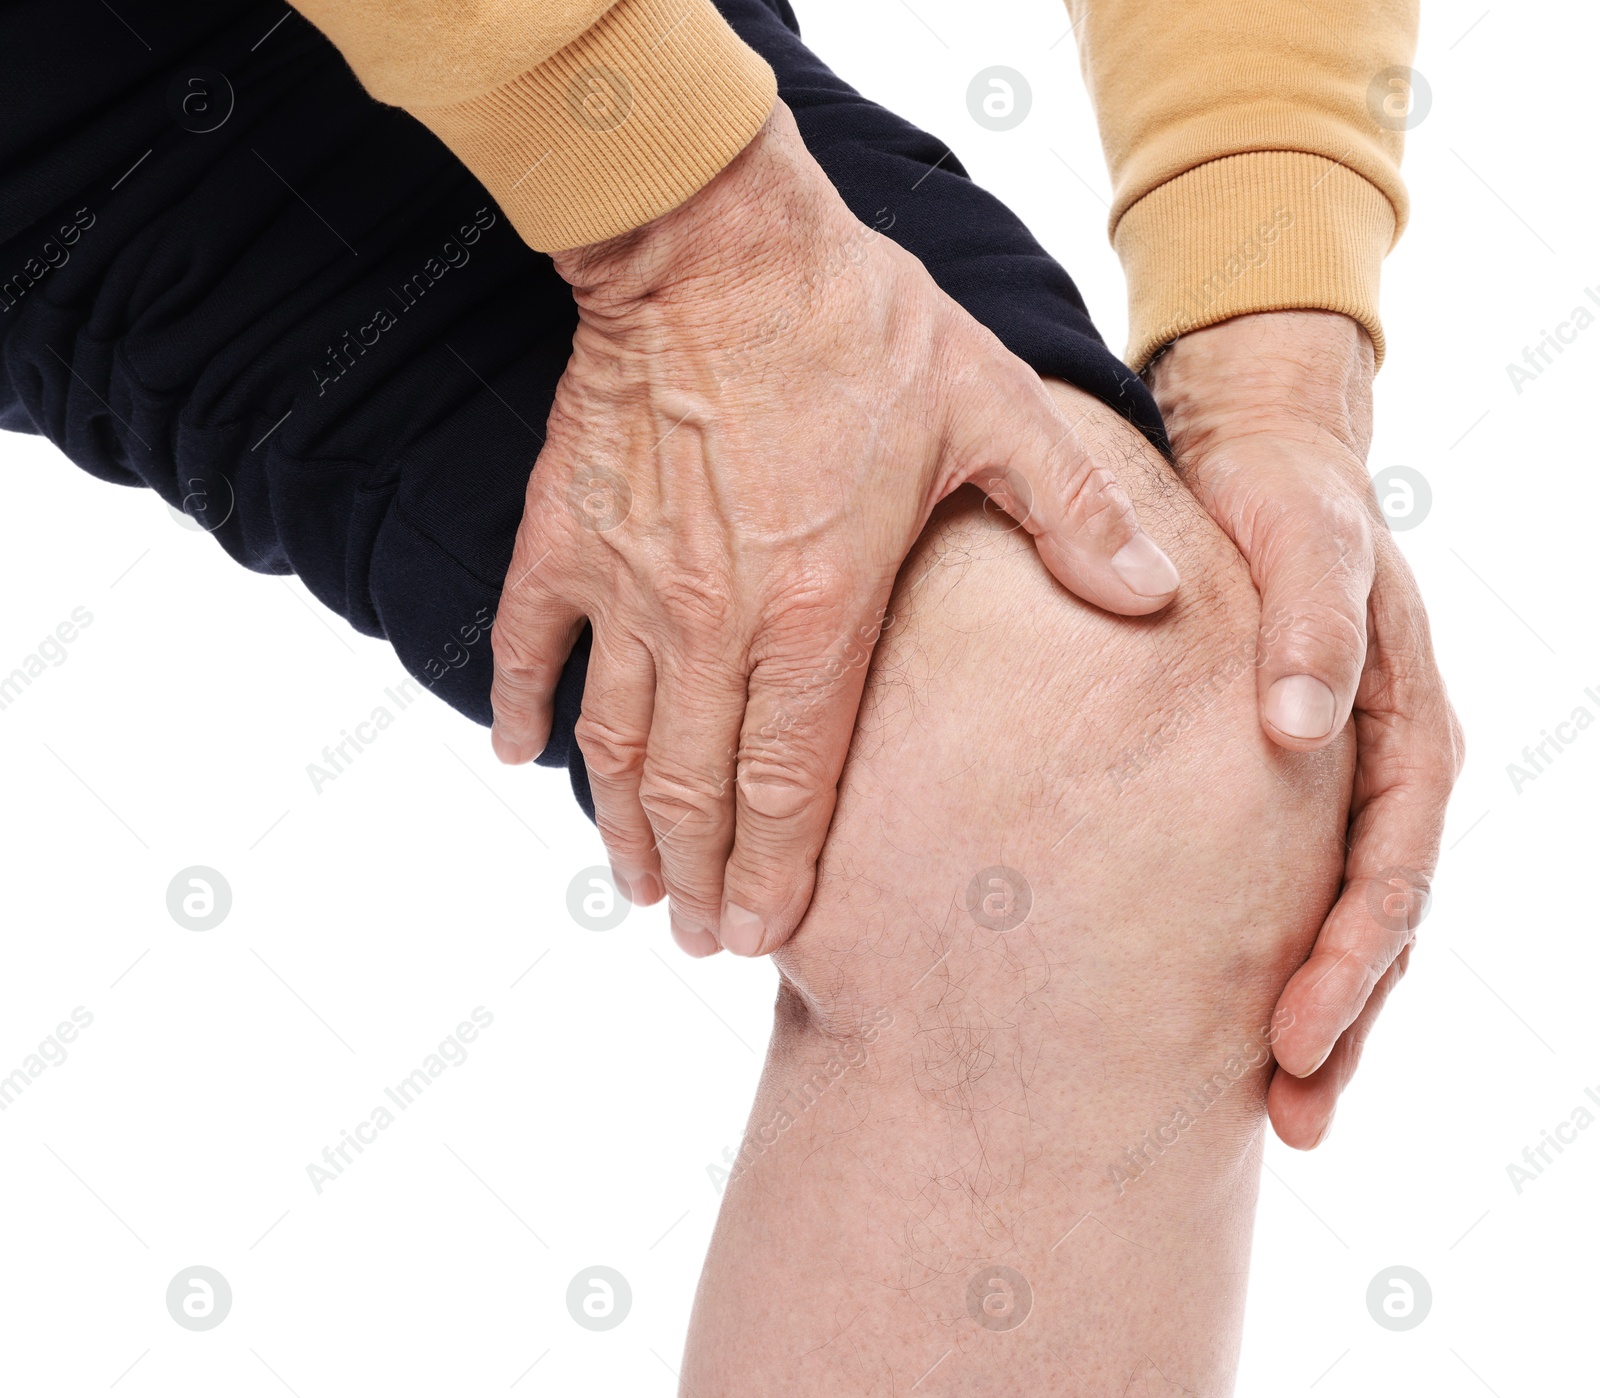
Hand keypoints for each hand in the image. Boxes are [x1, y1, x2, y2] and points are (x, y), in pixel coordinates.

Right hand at [489, 102, 1179, 959]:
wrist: (717, 239)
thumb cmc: (858, 324)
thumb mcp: (992, 411)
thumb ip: (1070, 515)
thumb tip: (1154, 598)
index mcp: (818, 612)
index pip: (790, 785)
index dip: (772, 873)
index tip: (758, 936)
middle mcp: (715, 621)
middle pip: (698, 787)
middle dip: (699, 877)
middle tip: (698, 937)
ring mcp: (632, 582)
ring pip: (617, 740)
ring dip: (621, 825)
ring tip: (633, 884)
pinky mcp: (569, 532)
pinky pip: (533, 640)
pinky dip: (524, 703)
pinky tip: (517, 757)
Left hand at [1148, 310, 1463, 1148]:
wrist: (1259, 461)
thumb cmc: (1285, 498)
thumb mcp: (1307, 542)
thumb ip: (1312, 629)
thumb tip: (1294, 728)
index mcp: (1415, 731)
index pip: (1394, 871)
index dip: (1352, 959)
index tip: (1294, 1034)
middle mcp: (1390, 772)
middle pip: (1383, 923)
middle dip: (1343, 1021)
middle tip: (1291, 1113)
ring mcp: (1345, 783)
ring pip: (1349, 921)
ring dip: (1324, 1015)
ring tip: (1280, 1108)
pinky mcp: (1291, 782)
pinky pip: (1300, 884)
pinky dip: (1281, 953)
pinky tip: (1235, 1016)